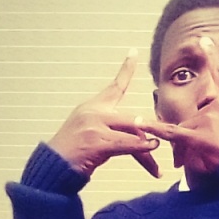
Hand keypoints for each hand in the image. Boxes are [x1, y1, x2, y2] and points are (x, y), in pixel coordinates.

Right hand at [47, 50, 160, 177]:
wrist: (53, 167)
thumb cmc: (73, 155)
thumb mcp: (93, 137)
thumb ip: (115, 133)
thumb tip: (143, 140)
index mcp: (92, 107)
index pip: (114, 86)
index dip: (126, 69)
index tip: (134, 52)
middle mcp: (94, 112)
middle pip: (132, 119)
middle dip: (151, 131)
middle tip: (166, 140)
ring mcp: (95, 125)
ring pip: (132, 130)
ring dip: (148, 145)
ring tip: (157, 157)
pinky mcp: (97, 141)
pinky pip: (126, 143)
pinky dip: (141, 148)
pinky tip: (152, 148)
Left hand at [141, 36, 218, 174]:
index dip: (211, 55)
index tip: (203, 40)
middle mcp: (217, 103)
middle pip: (200, 109)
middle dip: (203, 127)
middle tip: (215, 143)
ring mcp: (207, 119)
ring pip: (189, 124)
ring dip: (192, 138)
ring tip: (202, 154)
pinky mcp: (198, 137)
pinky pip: (171, 131)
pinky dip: (154, 127)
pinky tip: (139, 123)